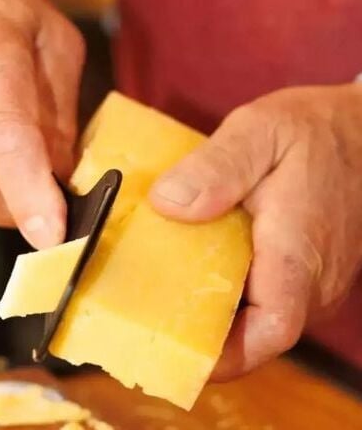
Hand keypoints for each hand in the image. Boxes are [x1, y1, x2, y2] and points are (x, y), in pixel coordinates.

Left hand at [150, 84, 361, 379]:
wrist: (359, 133)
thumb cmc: (314, 132)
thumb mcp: (259, 133)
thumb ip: (217, 168)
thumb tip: (168, 203)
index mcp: (297, 251)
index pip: (270, 327)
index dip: (225, 354)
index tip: (177, 354)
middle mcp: (310, 279)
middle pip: (253, 334)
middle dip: (201, 335)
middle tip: (145, 315)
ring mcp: (311, 280)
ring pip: (257, 318)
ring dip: (212, 314)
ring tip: (159, 293)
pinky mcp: (305, 272)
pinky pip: (263, 297)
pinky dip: (228, 293)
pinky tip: (196, 269)